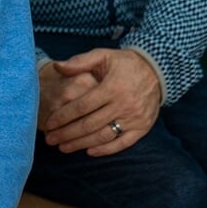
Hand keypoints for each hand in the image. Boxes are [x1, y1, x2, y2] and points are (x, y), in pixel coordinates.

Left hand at [42, 48, 161, 155]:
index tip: (48, 123)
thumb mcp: (102, 56)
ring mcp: (135, 118)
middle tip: (50, 139)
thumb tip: (57, 66)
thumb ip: (79, 62)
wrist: (157, 71)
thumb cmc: (124, 63)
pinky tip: (89, 151)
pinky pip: (123, 143)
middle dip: (67, 134)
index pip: (82, 106)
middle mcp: (124, 105)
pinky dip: (106, 150)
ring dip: (82, 144)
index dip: (63, 116)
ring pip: (104, 136)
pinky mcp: (143, 127)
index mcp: (112, 87)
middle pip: (90, 124)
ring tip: (63, 148)